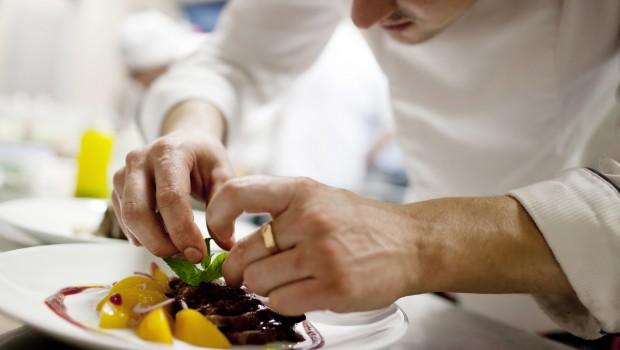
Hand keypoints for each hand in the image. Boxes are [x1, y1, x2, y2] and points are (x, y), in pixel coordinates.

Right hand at [112, 125, 234, 262]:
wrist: (183, 140)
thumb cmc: (204, 158)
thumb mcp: (222, 174)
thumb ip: (222, 207)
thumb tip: (224, 244)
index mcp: (169, 152)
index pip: (170, 198)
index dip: (182, 231)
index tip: (198, 254)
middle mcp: (139, 160)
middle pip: (139, 213)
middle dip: (163, 244)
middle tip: (187, 258)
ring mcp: (122, 174)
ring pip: (129, 221)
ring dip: (153, 243)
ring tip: (180, 248)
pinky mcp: (116, 190)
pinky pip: (125, 223)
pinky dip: (145, 238)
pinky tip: (166, 237)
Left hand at [206, 175, 416, 315]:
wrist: (412, 243)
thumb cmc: (362, 223)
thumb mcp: (322, 198)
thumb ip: (282, 209)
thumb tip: (235, 235)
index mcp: (302, 192)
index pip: (237, 193)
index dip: (216, 216)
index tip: (220, 234)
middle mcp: (310, 220)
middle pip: (243, 253)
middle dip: (238, 270)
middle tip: (244, 274)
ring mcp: (322, 255)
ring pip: (259, 282)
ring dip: (265, 288)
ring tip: (285, 281)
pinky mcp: (334, 287)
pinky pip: (281, 302)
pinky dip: (283, 302)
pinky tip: (301, 292)